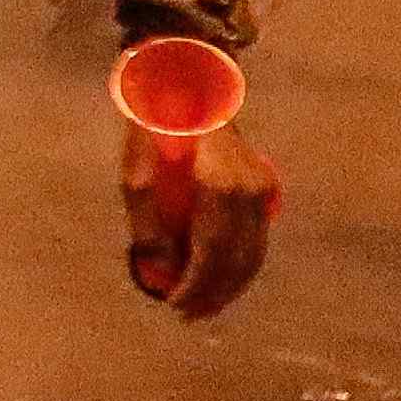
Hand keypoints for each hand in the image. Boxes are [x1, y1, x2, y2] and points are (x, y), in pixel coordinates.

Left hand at [121, 116, 280, 319]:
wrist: (189, 84)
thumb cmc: (155, 127)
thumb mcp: (135, 173)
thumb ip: (148, 224)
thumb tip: (160, 271)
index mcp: (217, 184)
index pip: (211, 250)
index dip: (195, 284)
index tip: (174, 305)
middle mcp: (247, 190)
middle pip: (237, 259)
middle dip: (214, 294)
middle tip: (190, 316)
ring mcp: (262, 189)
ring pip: (253, 254)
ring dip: (231, 287)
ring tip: (205, 307)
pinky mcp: (265, 188)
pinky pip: (257, 239)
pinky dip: (242, 266)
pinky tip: (222, 281)